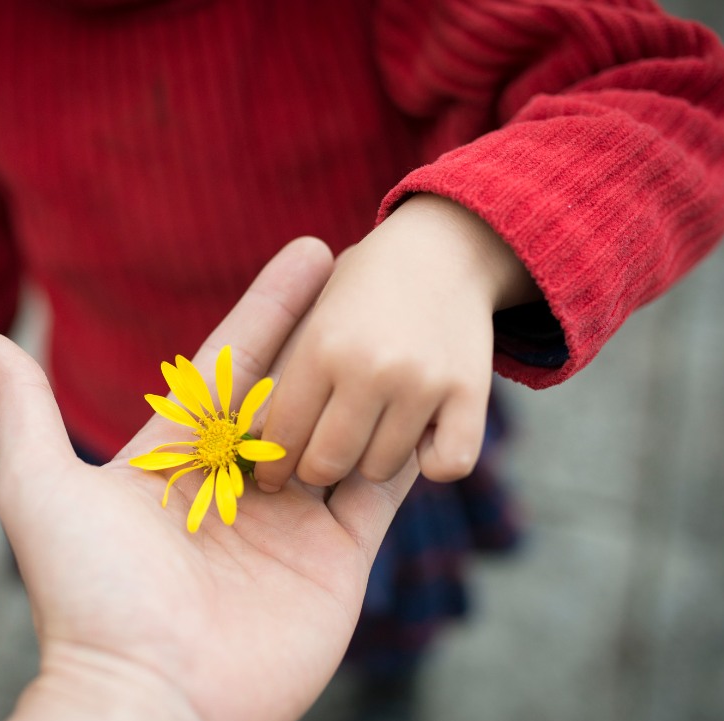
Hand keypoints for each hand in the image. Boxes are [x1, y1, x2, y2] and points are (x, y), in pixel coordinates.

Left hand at [0, 237, 417, 720]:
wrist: (149, 701)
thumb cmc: (89, 594)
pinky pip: (380, 490)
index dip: (271, 307)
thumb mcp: (41, 487)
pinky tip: (433, 398)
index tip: (310, 252)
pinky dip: (406, 449)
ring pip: (342, 430)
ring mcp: (292, 523)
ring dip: (374, 380)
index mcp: (178, 458)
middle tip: (374, 268)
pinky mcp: (337, 562)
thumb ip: (23, 410)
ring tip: (411, 320)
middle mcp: (238, 485)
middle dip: (332, 332)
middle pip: (297, 390)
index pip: (235, 364)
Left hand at [257, 193, 539, 489]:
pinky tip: (421, 441)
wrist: (447, 243)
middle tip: (318, 462)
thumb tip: (254, 434)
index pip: (281, 432)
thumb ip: (284, 371)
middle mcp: (368, 365)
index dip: (271, 461)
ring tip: (369, 435)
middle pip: (325, 462)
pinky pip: (448, 465)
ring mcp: (422, 381)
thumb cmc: (365, 283)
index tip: (270, 473)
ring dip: (372, 461)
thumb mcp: (316, 311)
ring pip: (380, 467)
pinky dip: (434, 461)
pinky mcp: (470, 393)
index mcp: (320, 344)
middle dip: (315, 469)